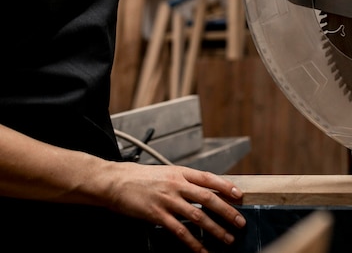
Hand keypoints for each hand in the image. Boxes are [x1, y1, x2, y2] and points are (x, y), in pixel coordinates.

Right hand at [108, 162, 244, 251]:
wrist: (116, 181)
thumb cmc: (140, 177)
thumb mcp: (165, 173)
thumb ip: (183, 181)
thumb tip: (203, 190)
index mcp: (179, 172)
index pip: (208, 178)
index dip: (225, 186)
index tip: (239, 195)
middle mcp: (176, 184)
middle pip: (207, 197)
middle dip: (226, 211)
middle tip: (239, 222)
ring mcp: (167, 200)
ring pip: (197, 215)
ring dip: (215, 229)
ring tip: (227, 238)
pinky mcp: (157, 214)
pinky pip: (180, 231)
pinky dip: (193, 242)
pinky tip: (202, 250)